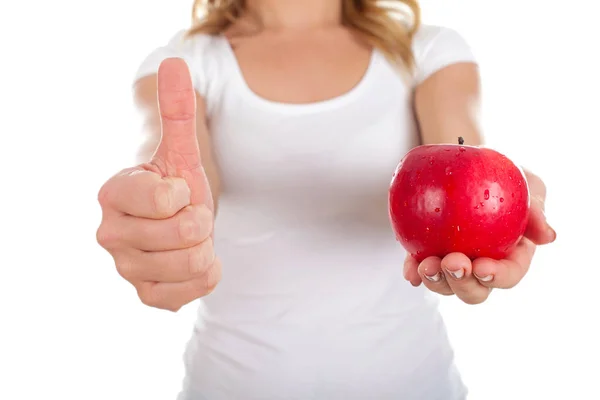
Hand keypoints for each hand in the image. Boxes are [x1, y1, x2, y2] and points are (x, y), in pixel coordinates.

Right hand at [96, 58, 220, 311]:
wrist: (176, 219)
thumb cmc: (176, 181)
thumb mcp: (181, 147)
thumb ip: (177, 110)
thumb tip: (175, 62)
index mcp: (112, 193)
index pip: (167, 198)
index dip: (187, 192)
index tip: (177, 190)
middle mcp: (110, 233)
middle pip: (186, 233)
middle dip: (201, 220)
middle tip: (187, 215)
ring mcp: (126, 267)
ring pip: (193, 263)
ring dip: (205, 247)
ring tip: (189, 237)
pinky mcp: (145, 294)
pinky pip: (188, 294)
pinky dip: (205, 276)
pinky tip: (194, 260)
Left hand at [403, 169, 555, 304]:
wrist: (469, 166)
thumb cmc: (506, 179)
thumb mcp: (527, 187)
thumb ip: (536, 209)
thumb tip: (547, 237)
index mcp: (511, 257)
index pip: (508, 275)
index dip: (496, 276)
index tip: (482, 267)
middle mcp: (481, 267)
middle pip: (474, 289)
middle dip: (462, 283)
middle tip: (452, 263)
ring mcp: (453, 264)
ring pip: (445, 284)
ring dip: (435, 280)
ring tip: (426, 265)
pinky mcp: (427, 254)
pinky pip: (419, 267)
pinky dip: (413, 271)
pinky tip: (409, 271)